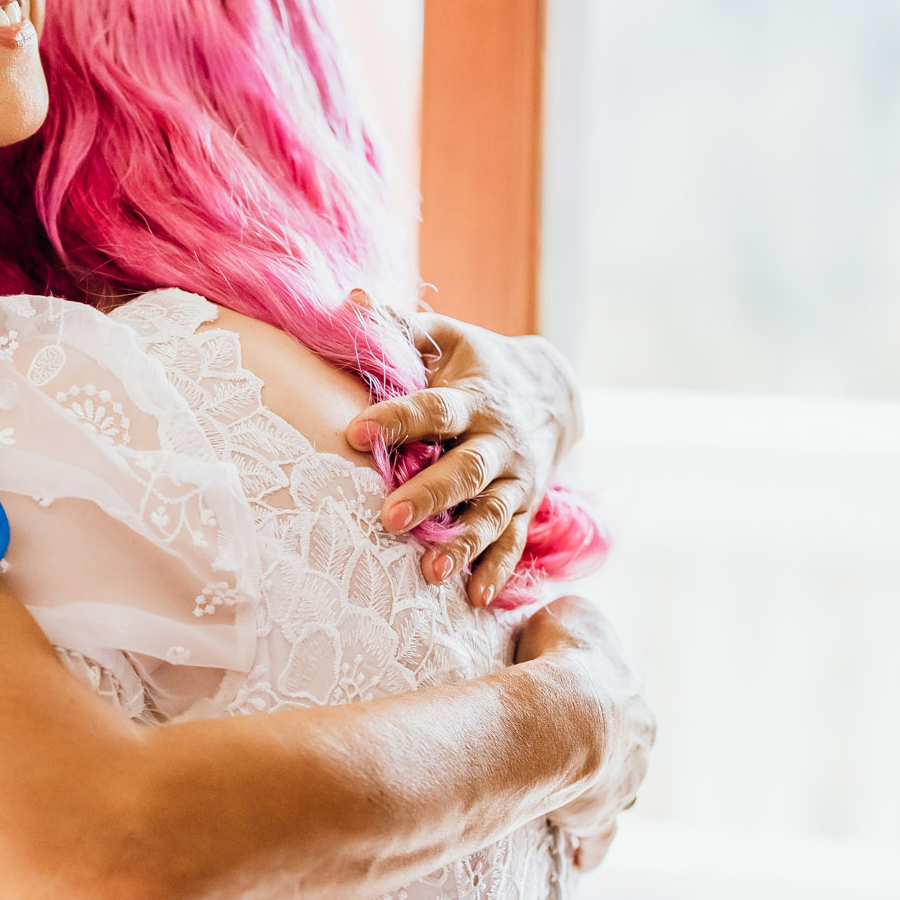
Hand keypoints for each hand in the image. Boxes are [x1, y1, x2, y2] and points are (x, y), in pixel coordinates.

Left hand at [344, 312, 583, 607]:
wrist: (553, 390)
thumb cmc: (476, 363)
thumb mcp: (443, 336)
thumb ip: (396, 325)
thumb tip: (346, 300)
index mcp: (472, 397)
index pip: (433, 408)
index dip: (396, 419)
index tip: (354, 431)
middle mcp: (498, 440)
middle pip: (467, 470)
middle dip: (431, 494)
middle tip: (389, 516)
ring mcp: (516, 479)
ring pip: (491, 514)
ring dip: (462, 544)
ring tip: (429, 573)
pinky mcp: (524, 506)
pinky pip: (512, 542)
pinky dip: (496, 570)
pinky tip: (473, 598)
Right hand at [511, 596, 652, 871]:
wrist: (564, 713)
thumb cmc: (563, 660)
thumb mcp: (572, 615)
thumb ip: (571, 619)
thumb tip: (560, 620)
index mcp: (635, 699)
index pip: (620, 704)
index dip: (594, 704)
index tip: (573, 707)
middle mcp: (640, 743)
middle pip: (624, 749)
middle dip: (602, 749)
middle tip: (570, 751)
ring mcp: (623, 782)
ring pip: (617, 790)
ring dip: (598, 790)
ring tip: (572, 793)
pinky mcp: (599, 814)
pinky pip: (599, 836)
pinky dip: (592, 847)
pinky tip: (583, 859)